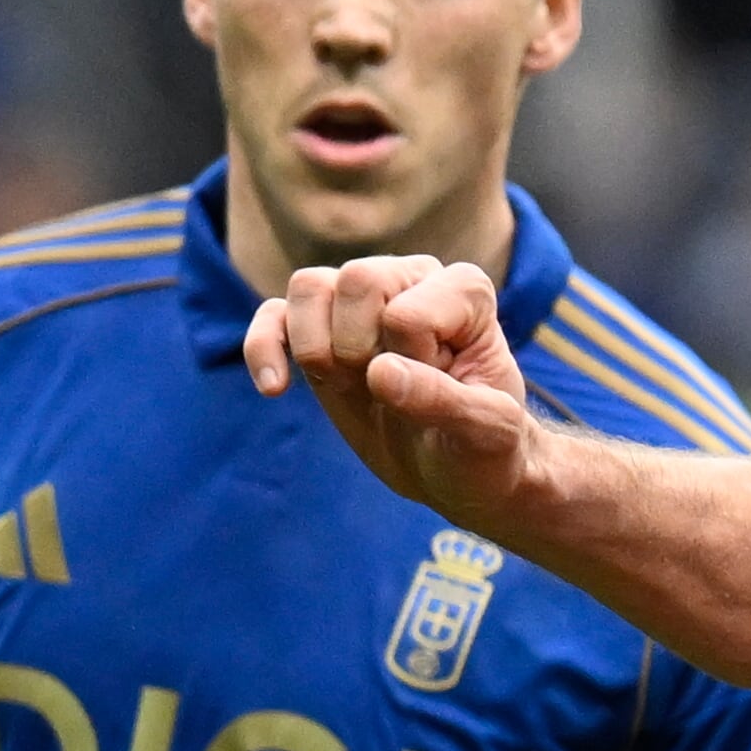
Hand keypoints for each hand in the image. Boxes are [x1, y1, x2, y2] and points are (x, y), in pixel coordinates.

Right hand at [244, 258, 539, 521]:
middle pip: (356, 279)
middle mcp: (412, 279)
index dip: (413, 365)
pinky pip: (274, 315)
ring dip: (317, 349)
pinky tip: (274, 389)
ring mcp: (362, 302)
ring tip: (349, 387)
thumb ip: (442, 400)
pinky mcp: (322, 331)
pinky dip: (264, 348)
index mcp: (464, 291)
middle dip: (359, 348)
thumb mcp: (486, 434)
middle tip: (386, 392)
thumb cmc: (485, 448)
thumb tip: (378, 373)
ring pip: (309, 287)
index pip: (408, 312)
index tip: (442, 398)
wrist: (456, 471)